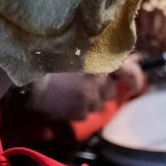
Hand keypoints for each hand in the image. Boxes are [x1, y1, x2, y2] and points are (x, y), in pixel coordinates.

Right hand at [24, 62, 145, 121]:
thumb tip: (130, 59)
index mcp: (98, 62)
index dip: (135, 77)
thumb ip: (100, 57)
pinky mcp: (79, 113)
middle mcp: (98, 82)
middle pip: (110, 91)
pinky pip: (85, 113)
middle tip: (86, 83)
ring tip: (71, 93)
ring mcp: (89, 99)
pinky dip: (78, 109)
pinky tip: (64, 101)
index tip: (137, 85)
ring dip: (90, 100)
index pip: (127, 70)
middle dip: (102, 89)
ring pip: (98, 104)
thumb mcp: (75, 52)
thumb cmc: (48, 61)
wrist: (28, 82)